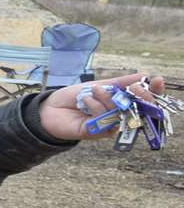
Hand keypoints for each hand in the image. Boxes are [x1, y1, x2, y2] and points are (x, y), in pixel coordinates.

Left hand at [37, 72, 167, 140]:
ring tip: (95, 90)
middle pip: (140, 110)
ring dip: (110, 99)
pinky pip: (104, 120)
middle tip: (134, 88)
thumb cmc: (74, 97)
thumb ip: (120, 82)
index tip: (157, 80)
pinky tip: (86, 101)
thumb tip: (144, 75)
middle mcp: (118, 116)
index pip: (144, 100)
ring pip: (121, 114)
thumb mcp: (99, 85)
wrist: (50, 108)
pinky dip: (97, 107)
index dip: (153, 92)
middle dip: (140, 97)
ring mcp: (108, 126)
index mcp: (121, 104)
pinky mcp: (96, 132)